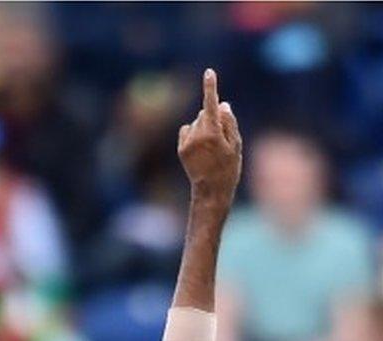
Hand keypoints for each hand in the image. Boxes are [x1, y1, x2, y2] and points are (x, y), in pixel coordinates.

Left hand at [178, 69, 240, 210]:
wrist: (211, 192)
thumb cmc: (228, 168)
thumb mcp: (235, 145)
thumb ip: (229, 122)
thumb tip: (222, 104)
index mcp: (212, 133)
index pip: (211, 104)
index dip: (210, 87)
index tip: (209, 72)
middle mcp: (197, 135)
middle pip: (205, 113)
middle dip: (213, 118)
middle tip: (220, 140)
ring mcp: (187, 142)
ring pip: (197, 121)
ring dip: (203, 127)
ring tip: (210, 148)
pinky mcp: (181, 148)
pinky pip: (187, 130)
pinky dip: (193, 134)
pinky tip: (199, 148)